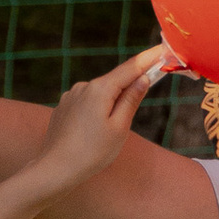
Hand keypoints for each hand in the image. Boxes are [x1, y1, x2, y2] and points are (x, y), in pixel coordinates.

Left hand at [27, 45, 178, 197]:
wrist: (56, 169)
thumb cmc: (92, 152)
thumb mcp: (119, 128)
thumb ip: (131, 100)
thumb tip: (142, 78)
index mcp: (100, 89)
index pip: (131, 67)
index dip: (149, 59)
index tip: (163, 50)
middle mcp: (83, 87)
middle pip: (114, 82)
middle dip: (129, 89)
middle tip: (133, 112)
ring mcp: (70, 96)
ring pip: (99, 95)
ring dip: (110, 105)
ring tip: (106, 135)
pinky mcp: (63, 107)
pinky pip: (86, 104)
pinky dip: (95, 112)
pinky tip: (91, 134)